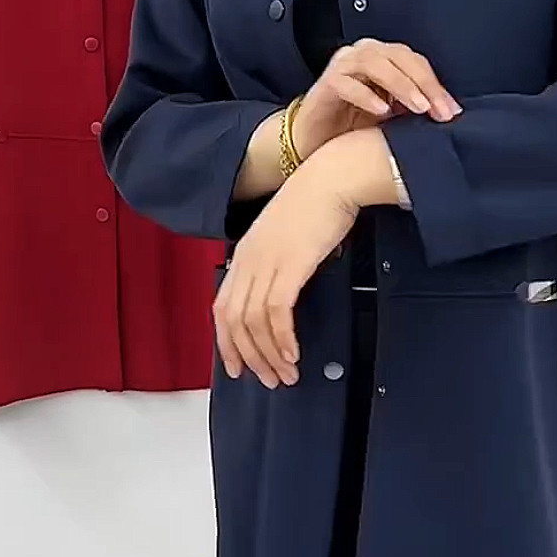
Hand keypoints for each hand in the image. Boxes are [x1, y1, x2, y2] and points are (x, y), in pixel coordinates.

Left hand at [213, 150, 358, 387]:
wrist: (334, 177)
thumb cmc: (318, 203)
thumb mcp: (287, 237)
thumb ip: (278, 263)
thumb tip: (283, 296)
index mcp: (244, 254)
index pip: (223, 307)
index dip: (227, 342)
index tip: (238, 367)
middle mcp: (248, 260)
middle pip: (234, 321)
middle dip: (249, 357)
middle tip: (267, 380)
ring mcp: (266, 262)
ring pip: (254, 323)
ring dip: (269, 355)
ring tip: (286, 374)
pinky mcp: (288, 265)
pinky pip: (276, 313)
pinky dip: (282, 339)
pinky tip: (293, 354)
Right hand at [292, 38, 460, 159]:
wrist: (313, 141)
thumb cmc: (353, 127)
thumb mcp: (392, 116)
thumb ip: (414, 108)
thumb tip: (447, 114)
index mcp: (384, 59)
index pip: (416, 62)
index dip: (435, 85)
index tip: (451, 111)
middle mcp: (364, 55)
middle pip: (400, 57)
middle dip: (424, 84)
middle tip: (438, 111)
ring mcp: (343, 65)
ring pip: (376, 64)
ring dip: (400, 85)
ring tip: (417, 108)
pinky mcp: (325, 82)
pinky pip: (347, 83)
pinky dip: (366, 96)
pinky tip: (382, 113)